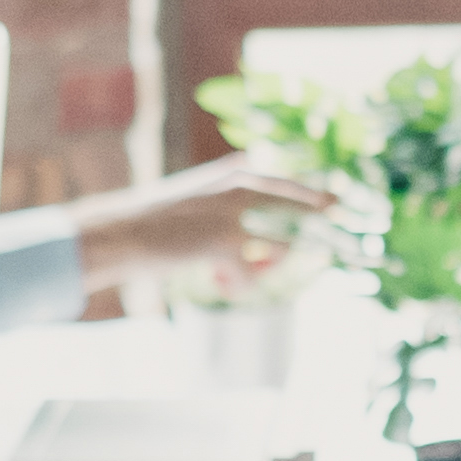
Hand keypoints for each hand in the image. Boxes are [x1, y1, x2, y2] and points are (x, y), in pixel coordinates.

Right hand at [65, 151, 310, 282]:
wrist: (123, 233)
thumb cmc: (156, 220)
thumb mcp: (196, 193)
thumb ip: (226, 187)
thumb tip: (251, 174)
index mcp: (233, 175)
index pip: (288, 184)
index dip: (315, 197)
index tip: (338, 204)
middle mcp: (239, 188)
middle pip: (298, 210)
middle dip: (317, 227)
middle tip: (331, 235)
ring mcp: (234, 215)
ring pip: (281, 245)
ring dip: (271, 265)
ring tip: (253, 271)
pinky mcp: (225, 243)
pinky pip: (251, 275)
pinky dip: (239, 285)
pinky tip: (224, 285)